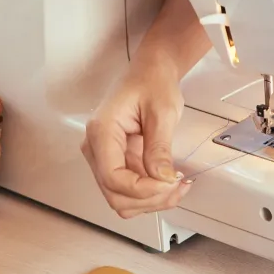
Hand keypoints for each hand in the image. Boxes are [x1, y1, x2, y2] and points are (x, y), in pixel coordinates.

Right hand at [81, 59, 192, 218]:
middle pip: (115, 194)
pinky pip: (130, 190)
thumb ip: (159, 148)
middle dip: (149, 198)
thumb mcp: (162, 112)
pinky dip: (151, 194)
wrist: (150, 73)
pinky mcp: (116, 162)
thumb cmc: (152, 83)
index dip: (142, 189)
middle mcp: (96, 148)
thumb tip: (163, 179)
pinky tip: (169, 182)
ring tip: (177, 185)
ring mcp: (104, 157)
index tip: (169, 182)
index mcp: (101, 131)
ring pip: (121, 198)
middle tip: (178, 185)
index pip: (113, 177)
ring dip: (151, 201)